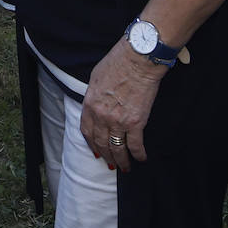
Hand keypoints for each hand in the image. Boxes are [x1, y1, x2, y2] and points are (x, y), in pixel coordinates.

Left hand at [80, 40, 165, 171]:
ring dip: (121, 160)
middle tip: (111, 165)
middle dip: (106, 156)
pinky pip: (135, 144)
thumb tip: (97, 105)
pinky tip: (141, 158)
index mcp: (90, 104)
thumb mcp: (96, 78)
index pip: (86, 131)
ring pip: (117, 148)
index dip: (91, 144)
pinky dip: (138, 154)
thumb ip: (94, 96)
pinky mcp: (136, 122)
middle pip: (101, 143)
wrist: (137, 60)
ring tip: (125, 167)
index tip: (96, 151)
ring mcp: (118, 121)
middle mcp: (101, 116)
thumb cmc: (117, 63)